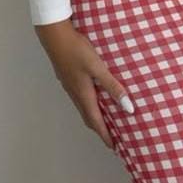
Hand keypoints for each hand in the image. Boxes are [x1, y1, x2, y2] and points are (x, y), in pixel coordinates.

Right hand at [35, 22, 134, 149]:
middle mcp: (75, 93)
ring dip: (93, 117)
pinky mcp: (67, 77)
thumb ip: (112, 86)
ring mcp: (69, 85)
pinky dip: (88, 105)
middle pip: (88, 117)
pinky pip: (79, 98)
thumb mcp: (98, 67)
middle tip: (110, 138)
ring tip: (104, 121)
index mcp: (83, 94)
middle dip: (99, 129)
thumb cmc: (77, 50)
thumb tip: (128, 107)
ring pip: (82, 108)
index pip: (96, 121)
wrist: (54, 35)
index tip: (113, 147)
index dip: (105, 135)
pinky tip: (93, 97)